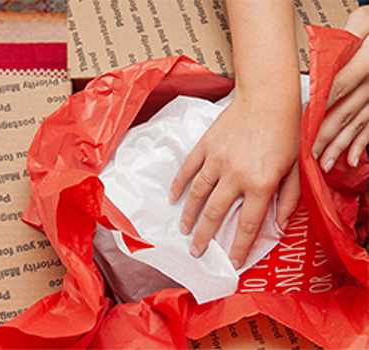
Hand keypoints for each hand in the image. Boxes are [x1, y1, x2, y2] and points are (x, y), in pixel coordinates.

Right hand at [169, 90, 299, 268]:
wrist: (268, 98)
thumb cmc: (286, 132)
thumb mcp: (296, 168)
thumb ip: (289, 198)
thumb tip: (279, 224)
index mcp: (261, 183)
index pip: (247, 224)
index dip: (238, 247)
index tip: (232, 263)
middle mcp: (235, 175)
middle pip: (214, 214)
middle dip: (205, 238)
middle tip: (197, 252)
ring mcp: (217, 160)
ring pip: (197, 195)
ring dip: (189, 216)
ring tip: (184, 230)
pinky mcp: (205, 146)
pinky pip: (187, 170)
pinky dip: (178, 186)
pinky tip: (174, 199)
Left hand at [312, 6, 368, 169]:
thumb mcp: (364, 24)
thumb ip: (345, 41)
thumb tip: (323, 60)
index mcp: (366, 63)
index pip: (337, 87)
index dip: (319, 108)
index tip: (302, 125)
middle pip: (344, 112)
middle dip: (324, 137)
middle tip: (307, 155)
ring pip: (356, 124)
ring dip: (339, 146)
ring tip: (323, 164)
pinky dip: (361, 145)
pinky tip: (350, 159)